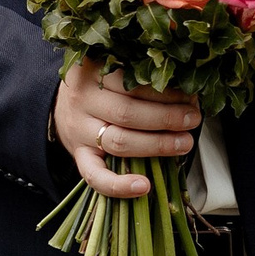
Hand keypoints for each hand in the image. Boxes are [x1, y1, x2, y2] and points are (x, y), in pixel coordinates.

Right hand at [51, 59, 198, 198]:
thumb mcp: (115, 68)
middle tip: (193, 119)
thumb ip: (143, 76)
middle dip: (167, 118)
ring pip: (118, 141)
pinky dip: (118, 185)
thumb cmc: (101, 85)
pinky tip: (143, 186)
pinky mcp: (78, 155)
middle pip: (128, 112)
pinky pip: (94, 175)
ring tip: (183, 143)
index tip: (191, 97)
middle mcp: (83, 100)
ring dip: (157, 145)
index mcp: (94, 71)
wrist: (61, 104)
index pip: (133, 83)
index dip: (166, 93)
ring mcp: (78, 130)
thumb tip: (189, 93)